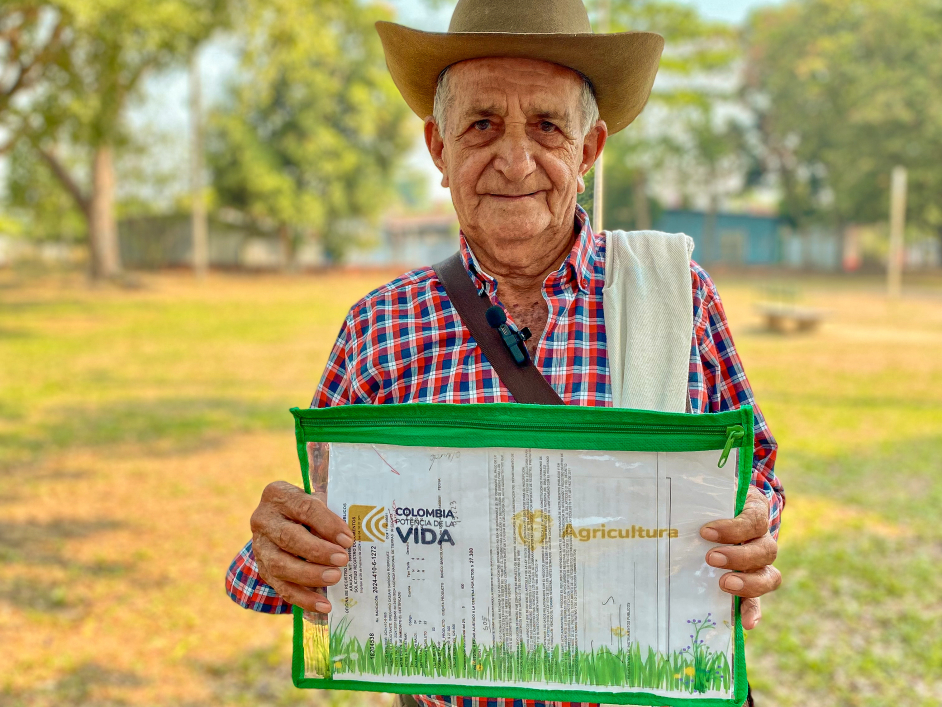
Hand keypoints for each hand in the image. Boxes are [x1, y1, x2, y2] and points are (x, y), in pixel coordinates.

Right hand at [250, 480, 353, 612]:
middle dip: (317, 551)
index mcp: (278, 494)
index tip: (348, 539)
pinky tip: (324, 605)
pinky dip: (304, 599)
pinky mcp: (263, 570)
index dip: (327, 524)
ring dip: (310, 575)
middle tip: (343, 559)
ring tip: (335, 577)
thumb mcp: (318, 501)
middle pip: (288, 538)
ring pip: (280, 565)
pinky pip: (281, 588)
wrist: (284, 521)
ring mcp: (259, 546)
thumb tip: (356, 535)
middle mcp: (263, 519)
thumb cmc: (308, 509)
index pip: (304, 508)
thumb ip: (331, 511)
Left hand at [700, 486, 781, 629]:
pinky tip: (744, 623)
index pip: (754, 519)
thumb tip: (654, 484)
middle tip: (710, 558)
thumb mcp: (706, 489)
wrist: (720, 509)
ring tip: (724, 585)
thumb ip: (693, 489)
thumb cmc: (709, 499)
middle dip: (739, 556)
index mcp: (754, 510)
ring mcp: (760, 563)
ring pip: (769, 575)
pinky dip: (753, 611)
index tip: (705, 531)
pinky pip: (759, 600)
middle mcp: (762, 538)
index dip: (734, 528)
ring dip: (748, 583)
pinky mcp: (751, 583)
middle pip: (766, 549)